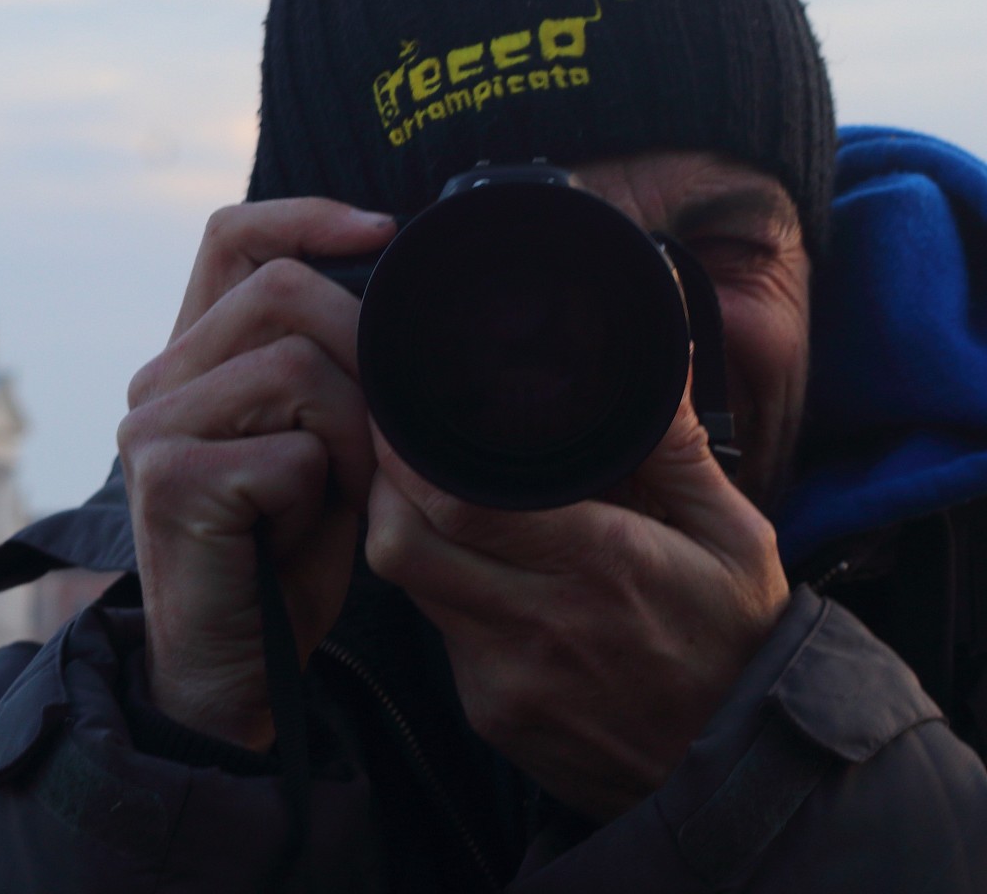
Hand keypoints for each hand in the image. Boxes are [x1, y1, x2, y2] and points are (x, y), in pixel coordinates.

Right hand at [121, 199, 398, 748]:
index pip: (232, 237)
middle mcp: (159, 379)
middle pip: (282, 291)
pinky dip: (325, 489)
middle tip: (384, 430)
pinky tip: (306, 529)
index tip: (384, 230)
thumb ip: (337, 371)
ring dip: (351, 433)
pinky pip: (290, 447)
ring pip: (296, 365)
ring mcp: (154, 426)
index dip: (306, 216)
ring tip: (340, 491)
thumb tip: (403, 300)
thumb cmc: (287, 557)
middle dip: (364, 349)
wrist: (235, 673)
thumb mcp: (321, 442)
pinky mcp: (170, 478)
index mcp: (192, 357)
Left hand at [366, 386, 790, 819]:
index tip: (403, 408)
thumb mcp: (737, 540)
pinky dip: (439, 594)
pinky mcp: (491, 715)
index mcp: (598, 566)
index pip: (457, 502)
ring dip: (407, 534)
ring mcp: (506, 678)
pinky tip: (468, 568)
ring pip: (409, 587)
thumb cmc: (741, 643)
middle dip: (384, 486)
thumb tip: (662, 355)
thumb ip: (680, 449)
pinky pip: (437, 637)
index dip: (409, 452)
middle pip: (402, 543)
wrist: (748, 777)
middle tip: (399, 446)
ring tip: (428, 495)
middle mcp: (537, 625)